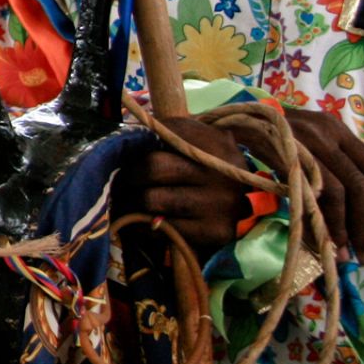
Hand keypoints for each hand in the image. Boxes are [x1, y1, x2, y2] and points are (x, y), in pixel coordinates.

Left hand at [125, 115, 248, 253]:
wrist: (245, 201)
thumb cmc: (206, 165)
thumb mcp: (194, 140)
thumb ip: (163, 133)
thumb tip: (122, 137)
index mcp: (213, 141)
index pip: (159, 135)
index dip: (134, 144)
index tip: (120, 152)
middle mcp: (219, 171)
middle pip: (153, 167)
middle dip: (128, 174)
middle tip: (118, 179)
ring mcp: (219, 203)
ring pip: (153, 199)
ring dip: (131, 201)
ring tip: (124, 199)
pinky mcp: (215, 230)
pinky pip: (163, 228)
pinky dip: (143, 224)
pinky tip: (138, 219)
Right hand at [233, 106, 363, 264]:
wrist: (232, 120)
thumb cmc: (274, 136)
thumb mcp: (311, 142)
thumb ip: (335, 165)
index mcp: (338, 130)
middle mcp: (326, 133)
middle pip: (360, 184)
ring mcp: (304, 143)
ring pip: (338, 190)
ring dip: (344, 228)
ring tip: (344, 254)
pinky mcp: (282, 155)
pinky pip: (307, 192)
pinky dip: (317, 220)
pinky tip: (319, 239)